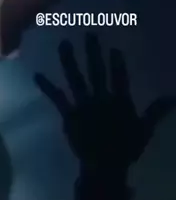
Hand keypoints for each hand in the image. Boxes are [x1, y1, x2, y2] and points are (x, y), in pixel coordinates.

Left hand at [34, 34, 175, 172]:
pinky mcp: (69, 116)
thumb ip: (156, 111)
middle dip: (93, 52)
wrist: (103, 166)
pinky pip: (58, 99)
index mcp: (119, 101)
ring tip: (63, 44)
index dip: (116, 62)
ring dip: (69, 61)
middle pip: (96, 71)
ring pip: (76, 79)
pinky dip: (47, 87)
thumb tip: (173, 97)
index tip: (113, 48)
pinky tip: (37, 75)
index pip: (119, 77)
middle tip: (89, 33)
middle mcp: (100, 99)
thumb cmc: (125, 149)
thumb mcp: (144, 129)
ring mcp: (83, 106)